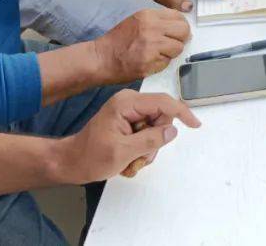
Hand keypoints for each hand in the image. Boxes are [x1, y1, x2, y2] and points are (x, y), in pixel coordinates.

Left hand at [53, 90, 199, 183]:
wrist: (70, 163)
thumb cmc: (90, 157)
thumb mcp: (122, 152)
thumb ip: (150, 140)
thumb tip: (172, 131)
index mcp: (127, 103)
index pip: (163, 103)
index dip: (181, 113)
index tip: (195, 125)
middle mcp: (130, 103)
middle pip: (160, 118)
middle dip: (155, 141)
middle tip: (140, 158)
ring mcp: (128, 112)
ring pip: (154, 129)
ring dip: (147, 149)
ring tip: (130, 161)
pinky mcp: (127, 122)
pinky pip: (146, 133)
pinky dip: (140, 149)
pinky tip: (127, 159)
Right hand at [92, 9, 191, 83]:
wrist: (101, 58)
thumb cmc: (118, 41)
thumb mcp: (138, 21)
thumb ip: (159, 21)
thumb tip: (182, 28)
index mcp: (148, 15)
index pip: (179, 16)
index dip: (180, 26)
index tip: (176, 32)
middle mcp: (151, 28)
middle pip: (184, 31)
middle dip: (181, 39)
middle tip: (171, 44)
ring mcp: (152, 46)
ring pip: (178, 48)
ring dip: (171, 53)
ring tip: (157, 54)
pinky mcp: (150, 62)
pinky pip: (168, 62)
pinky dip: (162, 63)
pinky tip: (150, 61)